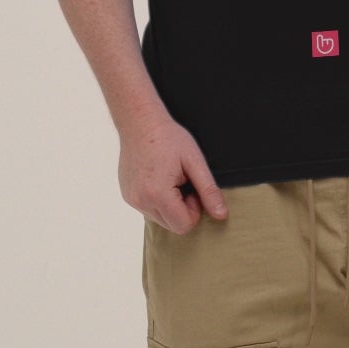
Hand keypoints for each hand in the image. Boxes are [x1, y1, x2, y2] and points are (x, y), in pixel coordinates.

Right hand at [119, 113, 227, 232]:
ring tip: (170, 178)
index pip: (184, 225)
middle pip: (173, 225)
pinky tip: (159, 177)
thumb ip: (208, 191)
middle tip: (183, 181)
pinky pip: (149, 209)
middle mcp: (140, 201)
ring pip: (161, 219)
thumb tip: (221, 216)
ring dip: (171, 205)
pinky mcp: (127, 196)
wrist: (140, 122)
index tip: (192, 186)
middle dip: (183, 208)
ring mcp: (131, 199)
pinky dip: (159, 200)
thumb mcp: (195, 162)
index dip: (194, 209)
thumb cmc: (170, 138)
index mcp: (157, 194)